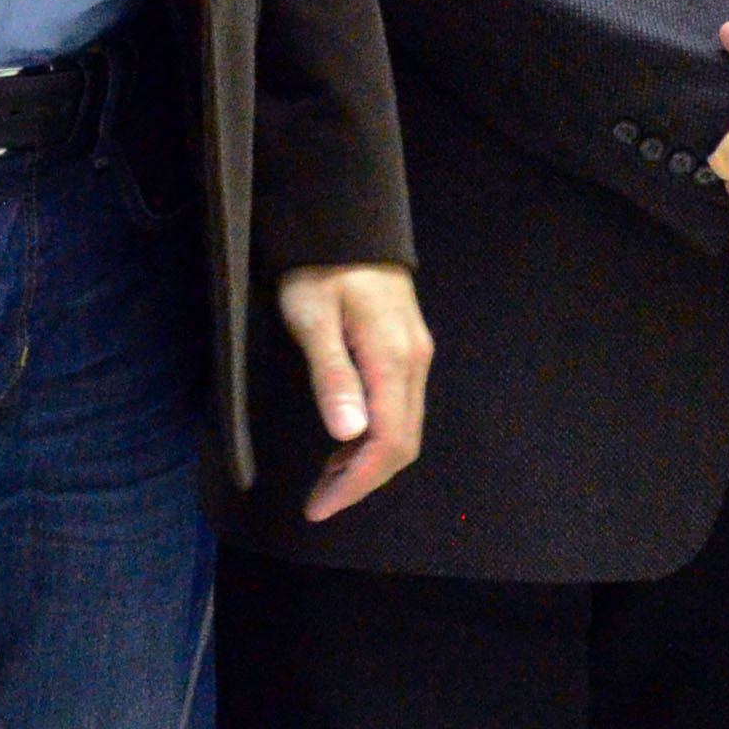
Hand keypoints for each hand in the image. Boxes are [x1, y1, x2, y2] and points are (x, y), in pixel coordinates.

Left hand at [275, 264, 434, 520]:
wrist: (345, 222)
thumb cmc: (321, 268)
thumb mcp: (313, 318)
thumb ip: (332, 376)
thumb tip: (348, 434)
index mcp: (393, 360)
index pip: (387, 441)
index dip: (356, 482)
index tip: (321, 506)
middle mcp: (415, 363)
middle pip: (402, 443)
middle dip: (362, 481)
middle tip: (320, 502)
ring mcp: (415, 356)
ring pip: (403, 429)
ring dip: (368, 463)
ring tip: (326, 481)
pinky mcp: (407, 350)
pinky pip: (400, 409)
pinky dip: (374, 439)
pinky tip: (345, 444)